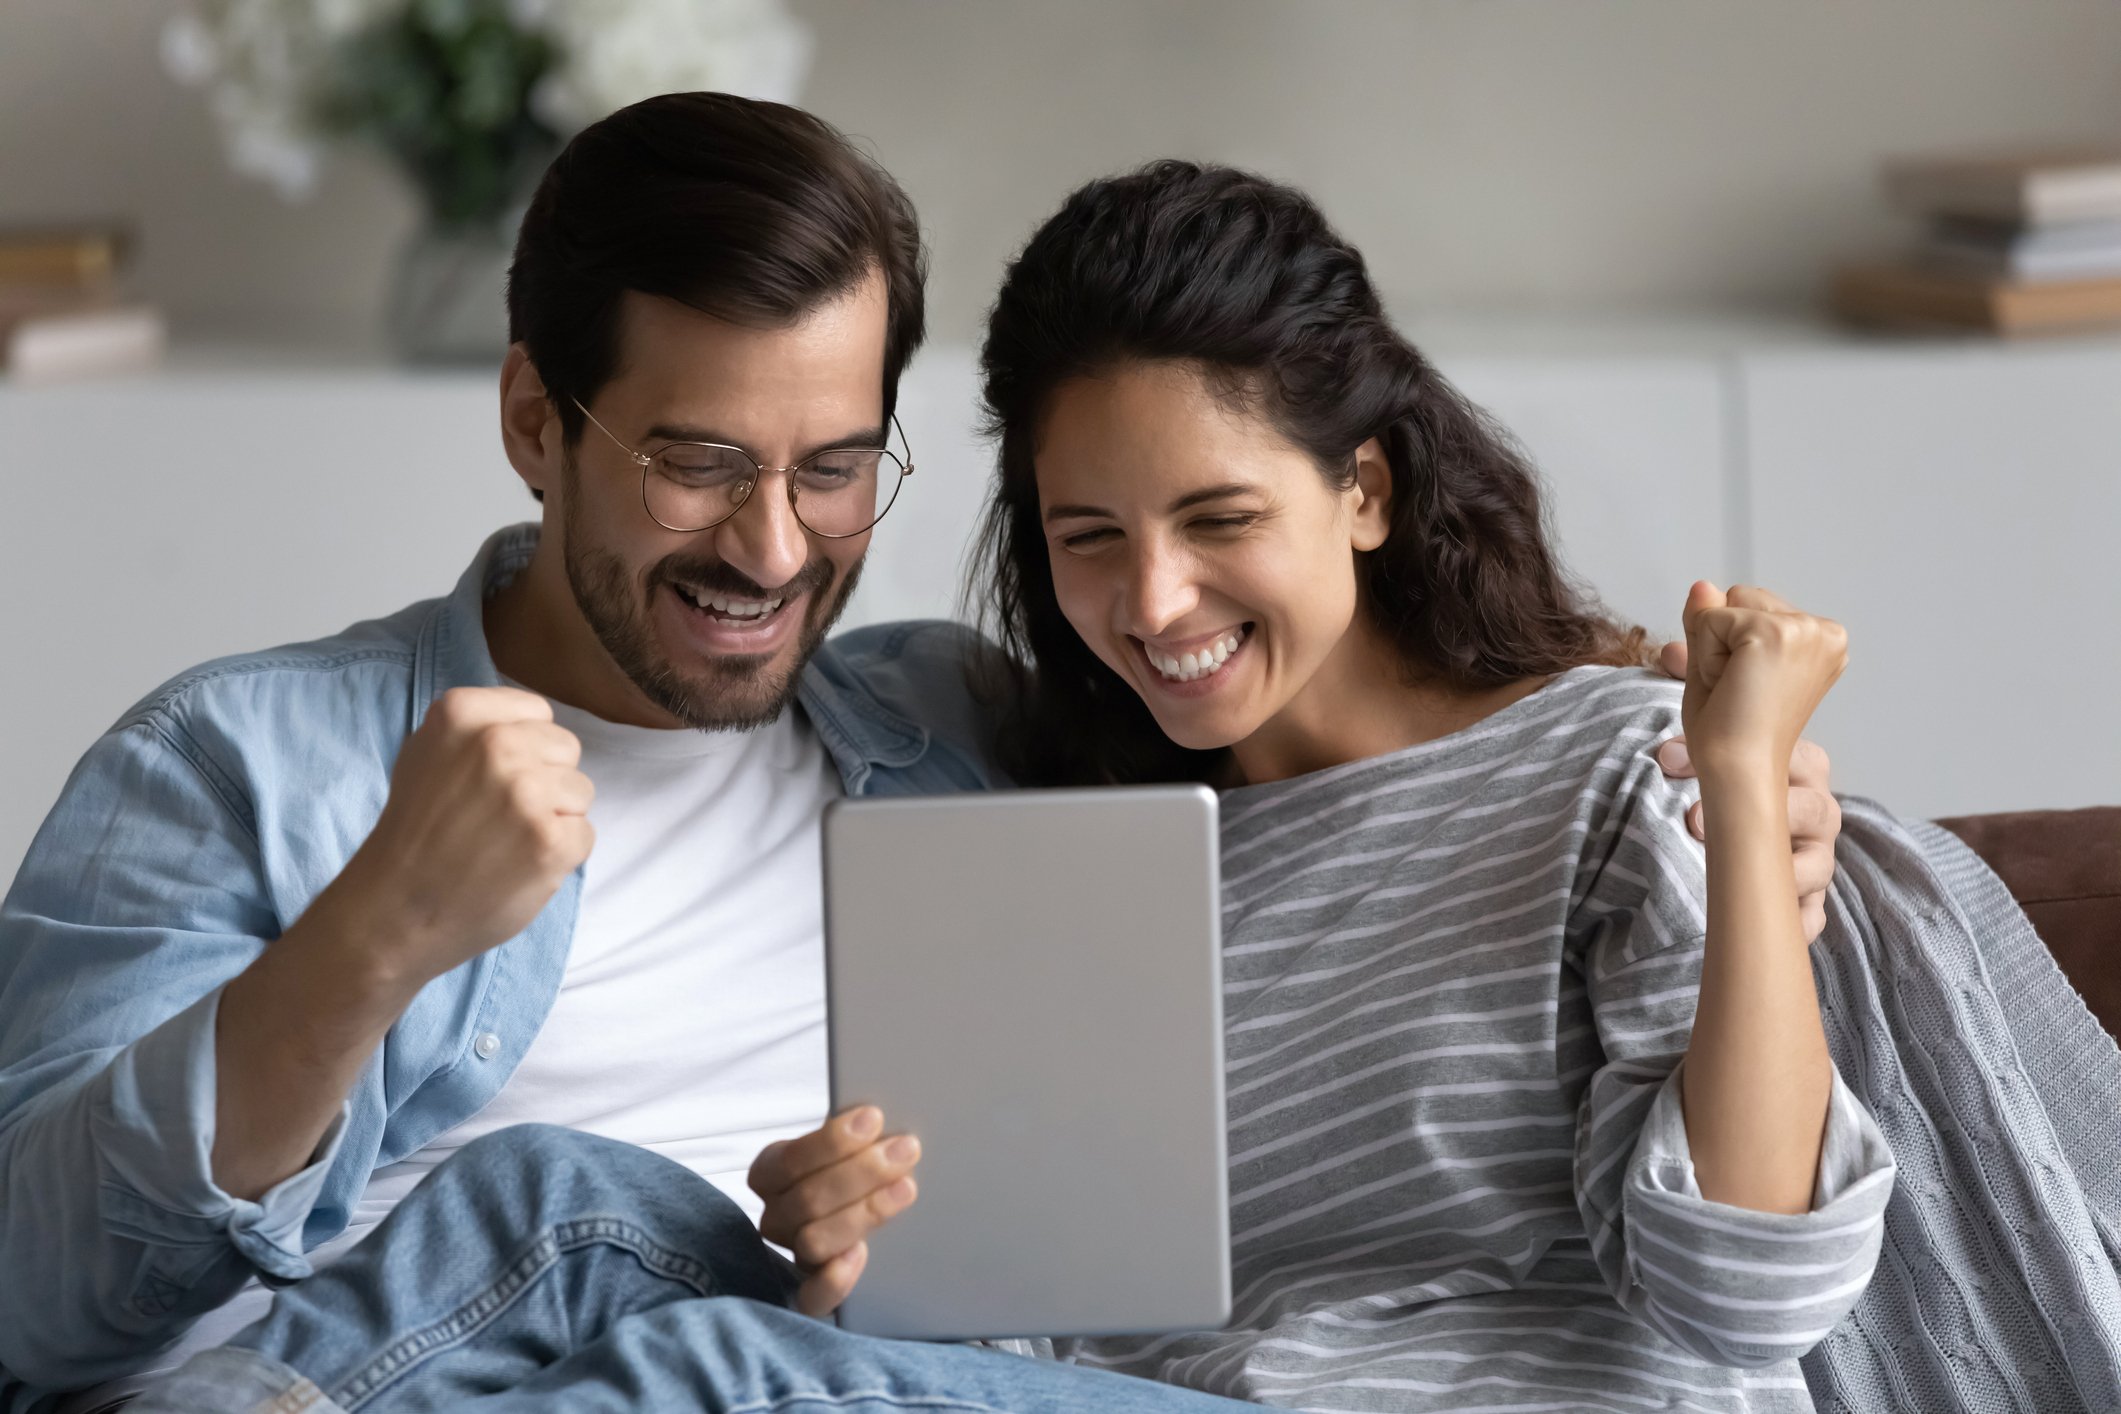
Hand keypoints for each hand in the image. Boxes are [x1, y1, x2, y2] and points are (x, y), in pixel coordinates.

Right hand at [327, 686, 593, 988]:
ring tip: (506, 841)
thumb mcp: (426, 753)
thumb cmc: (413, 832)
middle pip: (565, 748)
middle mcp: (496, 745)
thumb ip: (477, 727)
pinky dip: (559, 855)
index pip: (537, 710)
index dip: (525, 747)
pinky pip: (584, 834)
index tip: (493, 777)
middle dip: (544, 779)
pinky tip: (517, 866)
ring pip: (581, 791)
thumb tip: (533, 721)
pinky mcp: (550, 841)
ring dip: (554, 818)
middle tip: (499, 814)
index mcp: (461, 714)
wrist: (395, 911)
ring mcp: (527, 794)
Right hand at [750, 1106, 921, 1316]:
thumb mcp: (849, 1142)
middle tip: (906, 1149)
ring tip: (906, 1188)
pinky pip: (812, 1298)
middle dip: (861, 1172)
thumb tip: (882, 1118)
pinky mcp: (811, 1292)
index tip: (874, 1118)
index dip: (831, 1141)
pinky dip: (834, 1280)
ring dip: (863, 1212)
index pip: (790, 1160)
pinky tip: (861, 1254)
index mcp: (771, 1172)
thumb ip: (857, 1133)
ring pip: (814, 1241)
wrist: (866, 1203)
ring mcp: (793, 1254)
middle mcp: (776, 1216)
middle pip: (808, 1199)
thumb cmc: (855, 1165)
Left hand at [1656, 733, 1838, 940]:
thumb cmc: (1727, 783)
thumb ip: (1694, 756)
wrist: (1733, 818)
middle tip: (1699, 831)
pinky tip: (1771, 930)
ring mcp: (1818, 855)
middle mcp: (1820, 811)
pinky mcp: (1810, 895)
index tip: (1700, 798)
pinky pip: (1813, 913)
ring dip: (1780, 877)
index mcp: (1805, 769)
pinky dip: (1795, 923)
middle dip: (1759, 825)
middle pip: (1814, 812)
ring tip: (1739, 885)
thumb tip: (1669, 757)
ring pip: (1819, 867)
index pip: (1803, 762)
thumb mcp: (1713, 761)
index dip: (1755, 777)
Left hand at [1678, 583, 1847, 782]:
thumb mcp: (1717, 664)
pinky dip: (1706, 656)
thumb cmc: (1730, 732)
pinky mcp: (1780, 633)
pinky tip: (1728, 686)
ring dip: (1713, 649)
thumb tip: (1702, 585)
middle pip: (1740, 597)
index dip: (1729, 647)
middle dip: (1721, 641)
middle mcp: (1825, 632)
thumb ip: (1710, 621)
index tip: (1745, 688)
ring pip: (1724, 606)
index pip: (1750, 606)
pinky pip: (1711, 619)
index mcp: (1822, 640)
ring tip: (1734, 689)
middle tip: (1737, 690)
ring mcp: (1806, 630)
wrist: (1737, 771)